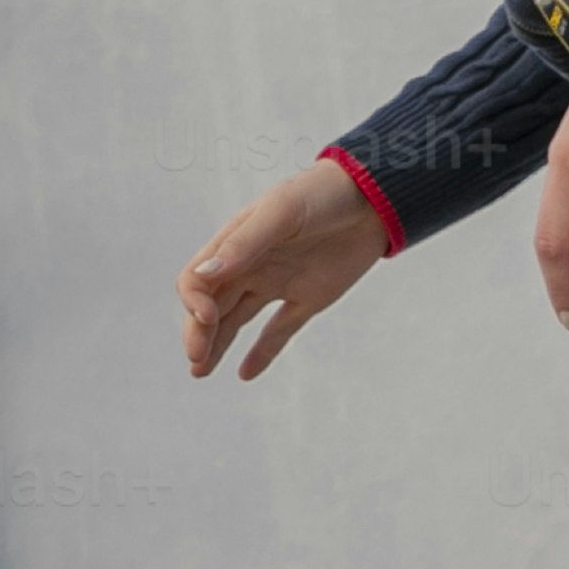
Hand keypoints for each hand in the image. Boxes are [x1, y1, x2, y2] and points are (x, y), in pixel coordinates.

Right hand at [176, 159, 384, 381]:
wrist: (374, 198)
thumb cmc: (321, 194)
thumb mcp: (281, 213)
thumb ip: (243, 245)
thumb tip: (203, 277)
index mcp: (234, 243)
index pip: (196, 280)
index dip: (194, 301)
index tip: (207, 317)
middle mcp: (249, 266)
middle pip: (211, 306)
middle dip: (199, 334)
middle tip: (196, 361)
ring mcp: (278, 284)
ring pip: (237, 321)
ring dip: (217, 346)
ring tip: (201, 372)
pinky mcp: (307, 300)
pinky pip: (278, 331)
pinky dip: (261, 353)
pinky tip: (245, 374)